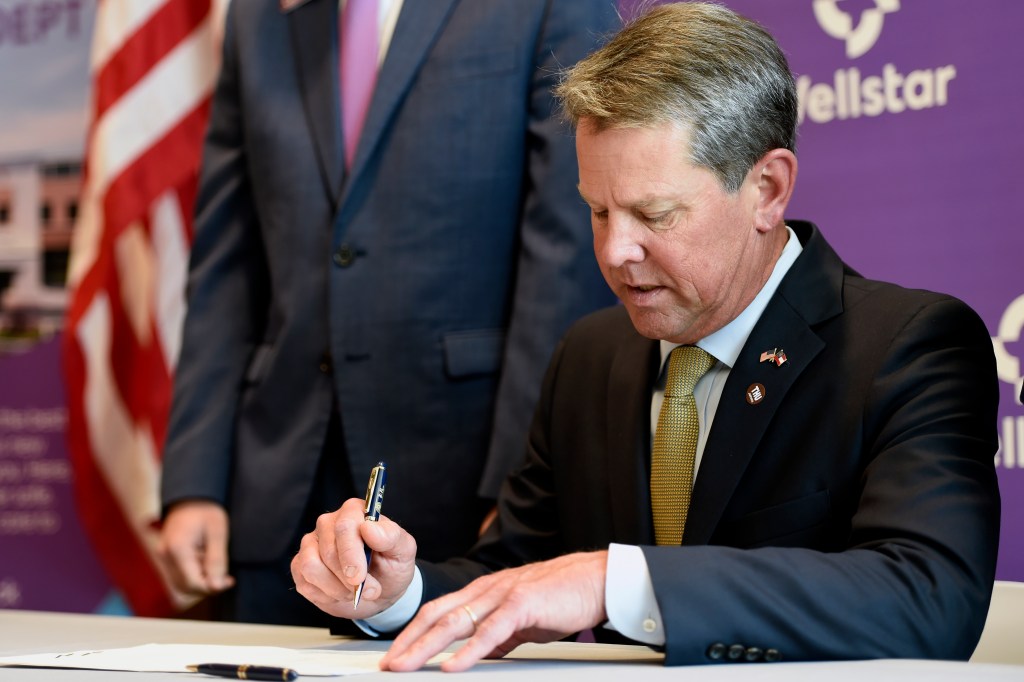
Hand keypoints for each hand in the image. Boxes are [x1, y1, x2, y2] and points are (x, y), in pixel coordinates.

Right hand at [158, 500, 234, 594]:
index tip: (230, 581)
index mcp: (177, 549)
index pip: (193, 583)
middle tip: (227, 577)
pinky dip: (194, 575)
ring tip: (217, 567)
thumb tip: (216, 587)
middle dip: (208, 586)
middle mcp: (165, 555)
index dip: (212, 587)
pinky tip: (207, 563)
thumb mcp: (218, 533)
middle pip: (186, 587)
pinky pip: (179, 575)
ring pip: (181, 584)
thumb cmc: (207, 511)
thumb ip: (216, 561)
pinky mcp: (166, 556)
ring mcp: (163, 556)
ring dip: (201, 582)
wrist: (190, 497)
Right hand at [290, 497, 417, 618]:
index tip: (360, 577)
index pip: (345, 526)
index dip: (351, 554)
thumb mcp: (403, 551)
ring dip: (336, 588)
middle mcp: (328, 523)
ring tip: (354, 591)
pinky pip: (305, 582)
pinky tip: (340, 592)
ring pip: (311, 567)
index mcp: (354, 512)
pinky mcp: (300, 565)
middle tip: (370, 591)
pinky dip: (325, 595)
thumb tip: (369, 528)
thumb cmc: (391, 566)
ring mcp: (311, 544)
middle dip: (348, 579)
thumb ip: (391, 536)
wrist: (380, 591)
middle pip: (328, 550)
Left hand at [380, 550, 607, 671]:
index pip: (439, 611)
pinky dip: (468, 650)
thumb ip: (500, 633)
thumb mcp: (522, 618)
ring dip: (426, 646)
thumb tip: (481, 653)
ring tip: (406, 665)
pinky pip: (491, 631)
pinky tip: (452, 665)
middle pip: (437, 615)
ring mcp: (503, 594)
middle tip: (388, 664)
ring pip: (456, 622)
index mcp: (485, 591)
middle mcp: (488, 589)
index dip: (414, 632)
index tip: (396, 654)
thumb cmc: (563, 596)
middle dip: (409, 641)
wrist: (597, 579)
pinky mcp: (523, 605)